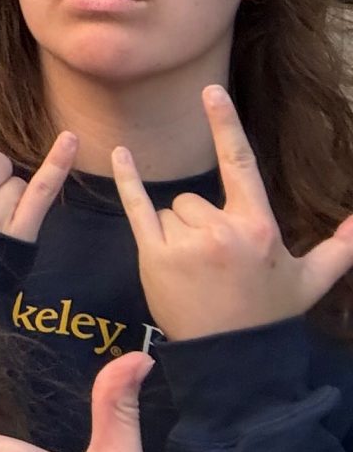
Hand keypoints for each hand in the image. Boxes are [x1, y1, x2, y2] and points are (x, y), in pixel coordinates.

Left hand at [109, 83, 352, 340]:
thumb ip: (338, 249)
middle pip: (193, 198)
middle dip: (199, 224)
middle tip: (214, 266)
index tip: (210, 90)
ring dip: (177, 234)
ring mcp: (188, 243)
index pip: (240, 164)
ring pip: (170, 211)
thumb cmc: (270, 316)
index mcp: (260, 227)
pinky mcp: (155, 255)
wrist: (233, 360)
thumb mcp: (309, 280)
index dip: (225, 125)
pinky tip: (121, 153)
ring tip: (195, 272)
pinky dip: (127, 180)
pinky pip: (137, 206)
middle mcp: (224, 230)